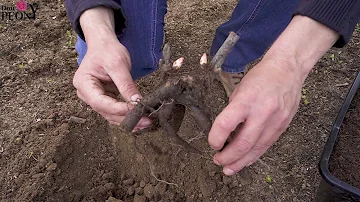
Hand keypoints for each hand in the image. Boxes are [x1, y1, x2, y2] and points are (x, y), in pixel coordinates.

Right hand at [73, 7, 151, 128]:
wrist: (104, 44)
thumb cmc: (107, 50)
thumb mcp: (118, 64)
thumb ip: (126, 84)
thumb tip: (137, 102)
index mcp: (84, 84)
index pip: (101, 103)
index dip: (119, 109)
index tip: (137, 110)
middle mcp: (86, 95)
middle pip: (106, 112)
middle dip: (127, 118)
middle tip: (147, 121)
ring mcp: (95, 98)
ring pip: (111, 115)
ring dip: (129, 121)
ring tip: (146, 122)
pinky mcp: (105, 100)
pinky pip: (115, 111)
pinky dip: (127, 116)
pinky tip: (140, 120)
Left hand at [208, 15, 338, 174]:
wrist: (288, 70)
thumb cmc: (261, 77)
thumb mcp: (240, 89)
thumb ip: (233, 111)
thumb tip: (224, 133)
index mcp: (247, 99)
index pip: (226, 124)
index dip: (216, 137)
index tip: (212, 143)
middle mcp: (262, 112)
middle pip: (243, 143)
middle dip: (228, 156)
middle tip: (217, 161)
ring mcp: (275, 121)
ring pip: (256, 148)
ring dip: (240, 162)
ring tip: (229, 169)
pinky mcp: (283, 126)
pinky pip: (266, 145)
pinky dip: (254, 155)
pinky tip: (245, 161)